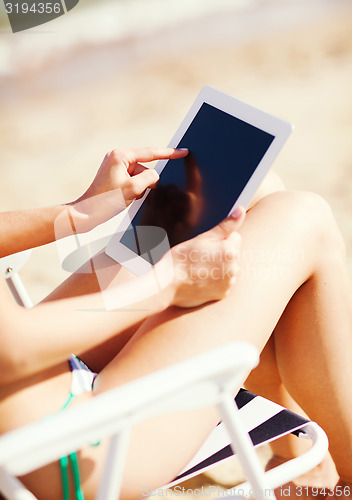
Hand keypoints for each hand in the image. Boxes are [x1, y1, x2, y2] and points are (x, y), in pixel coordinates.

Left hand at [69, 147, 188, 232]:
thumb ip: (150, 178)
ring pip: (140, 175)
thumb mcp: (134, 189)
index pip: (151, 153)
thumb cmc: (106, 201)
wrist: (87, 213)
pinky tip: (125, 198)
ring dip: (139, 188)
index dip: (170, 153)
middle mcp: (117, 157)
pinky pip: (133, 180)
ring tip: (126, 198)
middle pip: (145, 167)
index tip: (184, 151)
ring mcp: (115, 166)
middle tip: (133, 193)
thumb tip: (155, 176)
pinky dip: (134, 189)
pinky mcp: (114, 175)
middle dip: (146, 181)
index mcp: (121, 156)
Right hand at [168, 207, 244, 307]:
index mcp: (230, 250)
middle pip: (232, 254)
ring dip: (219, 268)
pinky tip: (201, 280)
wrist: (167, 284)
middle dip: (221, 253)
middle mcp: (234, 268)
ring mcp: (229, 283)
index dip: (219, 239)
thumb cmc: (181, 258)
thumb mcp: (203, 237)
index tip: (205, 245)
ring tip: (199, 269)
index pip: (235, 237)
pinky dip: (215, 281)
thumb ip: (226, 225)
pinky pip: (223, 283)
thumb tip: (241, 210)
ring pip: (228, 269)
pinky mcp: (222, 294)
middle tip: (200, 257)